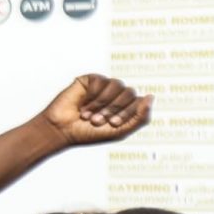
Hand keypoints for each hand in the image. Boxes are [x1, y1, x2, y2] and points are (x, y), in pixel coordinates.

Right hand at [37, 74, 151, 147]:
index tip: (112, 124)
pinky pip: (101, 81)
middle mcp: (117, 95)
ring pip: (117, 85)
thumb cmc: (88, 133)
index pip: (139, 102)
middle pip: (129, 92)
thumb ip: (141, 118)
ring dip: (102, 103)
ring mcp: (104, 87)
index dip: (127, 113)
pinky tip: (83, 104)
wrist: (62, 130)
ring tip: (89, 114)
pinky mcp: (90, 80)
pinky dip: (93, 95)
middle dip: (114, 108)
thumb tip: (151, 96)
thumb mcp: (120, 131)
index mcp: (126, 107)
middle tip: (98, 120)